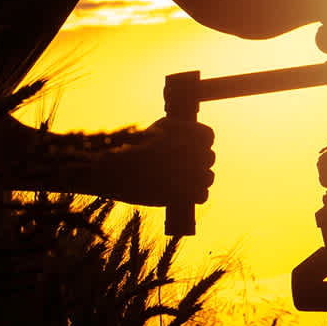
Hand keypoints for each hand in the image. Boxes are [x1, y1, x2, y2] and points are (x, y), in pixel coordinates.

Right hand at [78, 119, 214, 207]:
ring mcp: (191, 174)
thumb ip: (178, 130)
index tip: (193, 148)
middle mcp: (193, 152)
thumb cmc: (133, 149)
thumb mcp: (155, 130)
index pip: (208, 136)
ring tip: (184, 180)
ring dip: (200, 179)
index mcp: (187, 133)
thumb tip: (193, 137)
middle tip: (183, 166)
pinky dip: (196, 195)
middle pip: (209, 157)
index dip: (201, 142)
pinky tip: (186, 193)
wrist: (116, 172)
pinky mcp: (186, 194)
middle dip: (199, 161)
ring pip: (208, 177)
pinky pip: (202, 195)